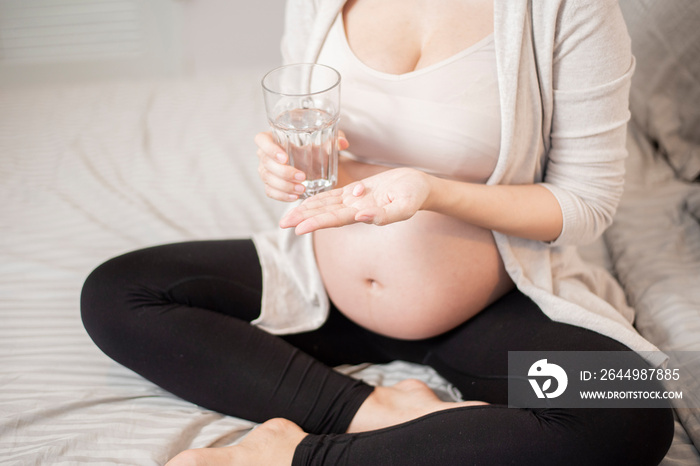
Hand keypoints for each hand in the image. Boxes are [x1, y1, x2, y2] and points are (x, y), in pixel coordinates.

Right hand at [255, 131, 348, 201]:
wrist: (316, 159)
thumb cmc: (316, 145)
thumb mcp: (325, 140)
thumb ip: (334, 139)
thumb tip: (343, 143)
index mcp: (274, 137)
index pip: (261, 140)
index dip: (269, 149)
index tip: (285, 157)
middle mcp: (266, 154)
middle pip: (265, 163)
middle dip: (283, 172)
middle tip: (302, 177)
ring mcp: (266, 170)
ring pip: (267, 179)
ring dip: (284, 186)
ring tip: (302, 189)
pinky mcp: (271, 184)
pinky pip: (270, 191)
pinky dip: (281, 196)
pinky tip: (294, 197)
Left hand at [280, 167, 432, 234]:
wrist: (420, 186)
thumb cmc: (415, 195)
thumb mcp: (405, 205)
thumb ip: (386, 215)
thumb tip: (362, 217)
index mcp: (365, 214)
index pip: (336, 219)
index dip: (316, 223)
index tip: (298, 228)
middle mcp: (355, 210)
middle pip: (325, 215)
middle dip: (303, 219)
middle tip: (282, 224)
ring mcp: (354, 202)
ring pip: (325, 206)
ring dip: (305, 210)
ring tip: (286, 217)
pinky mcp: (355, 193)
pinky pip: (332, 196)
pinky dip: (317, 199)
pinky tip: (303, 201)